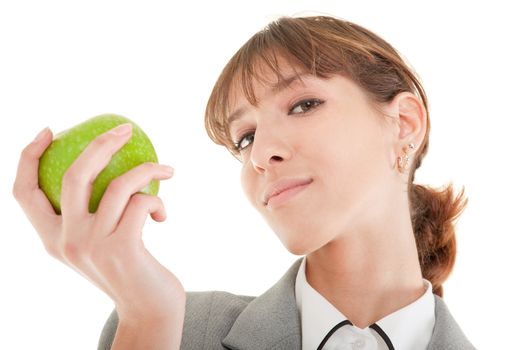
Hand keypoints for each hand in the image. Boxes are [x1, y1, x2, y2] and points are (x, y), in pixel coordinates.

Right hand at [12, 124, 184, 323]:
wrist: (148, 310)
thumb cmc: (128, 270)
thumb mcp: (98, 244)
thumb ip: (91, 217)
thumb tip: (107, 167)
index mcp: (52, 239)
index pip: (23, 193)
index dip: (27, 158)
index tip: (49, 131)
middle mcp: (65, 241)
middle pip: (72, 175)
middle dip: (101, 143)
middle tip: (126, 128)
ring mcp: (91, 245)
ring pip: (118, 185)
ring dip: (148, 170)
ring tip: (166, 172)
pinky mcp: (121, 247)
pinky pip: (142, 203)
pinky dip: (157, 202)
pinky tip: (163, 214)